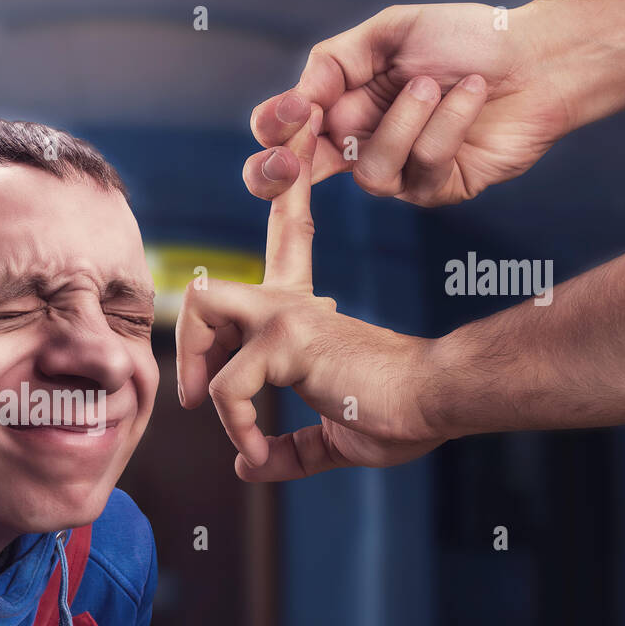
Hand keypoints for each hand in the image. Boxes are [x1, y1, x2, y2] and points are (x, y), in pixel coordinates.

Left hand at [177, 105, 446, 480]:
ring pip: (200, 304)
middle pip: (205, 287)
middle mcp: (288, 302)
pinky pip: (228, 385)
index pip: (285, 237)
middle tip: (195, 395)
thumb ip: (288, 451)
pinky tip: (258, 449)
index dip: (282, 196)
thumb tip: (247, 466)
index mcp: (300, 312)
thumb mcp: (332, 438)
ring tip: (207, 409)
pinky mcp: (287, 340)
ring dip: (190, 360)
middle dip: (185, 338)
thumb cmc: (399, 414)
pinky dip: (233, 425)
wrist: (439, 404)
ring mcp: (286, 313)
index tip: (287, 160)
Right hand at [244, 3, 573, 206]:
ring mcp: (396, 174)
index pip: (283, 132)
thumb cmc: (467, 39)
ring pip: (369, 171)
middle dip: (281, 174)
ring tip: (434, 82)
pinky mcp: (435, 189)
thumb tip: (299, 98)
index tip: (295, 110)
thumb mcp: (390, 31)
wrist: (538, 57)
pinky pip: (423, 166)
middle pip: (295, 179)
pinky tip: (471, 92)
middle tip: (290, 160)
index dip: (274, 131)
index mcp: (339, 106)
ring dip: (403, 120)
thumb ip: (335, 60)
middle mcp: (358, 145)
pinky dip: (448, 122)